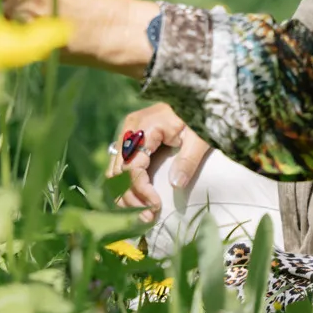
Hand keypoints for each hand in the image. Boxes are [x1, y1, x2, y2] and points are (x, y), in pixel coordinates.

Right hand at [108, 103, 209, 222]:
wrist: (193, 94)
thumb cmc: (197, 114)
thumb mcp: (199, 137)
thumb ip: (187, 160)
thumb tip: (175, 185)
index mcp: (142, 128)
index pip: (131, 168)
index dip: (140, 191)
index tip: (156, 206)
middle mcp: (128, 131)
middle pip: (117, 173)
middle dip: (130, 198)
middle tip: (148, 218)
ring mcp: (126, 134)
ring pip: (114, 172)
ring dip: (125, 195)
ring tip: (142, 213)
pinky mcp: (130, 140)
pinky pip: (119, 167)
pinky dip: (124, 186)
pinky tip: (136, 200)